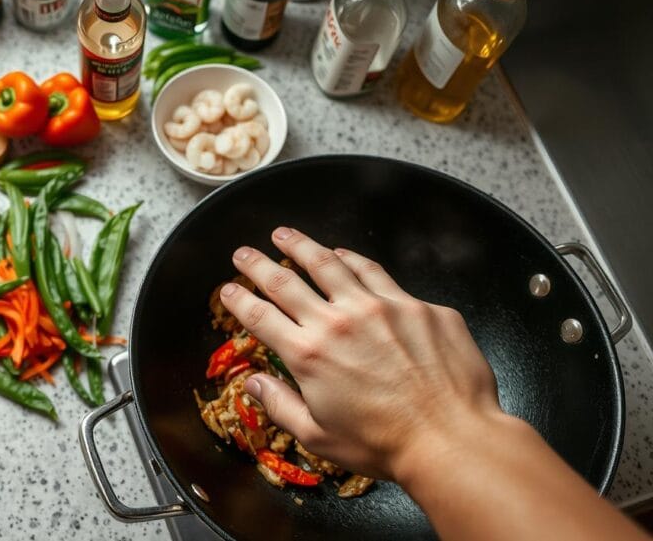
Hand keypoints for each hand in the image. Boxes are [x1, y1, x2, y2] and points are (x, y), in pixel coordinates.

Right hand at [219, 227, 507, 481]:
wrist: (451, 437)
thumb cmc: (385, 446)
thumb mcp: (319, 436)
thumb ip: (281, 405)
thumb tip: (253, 384)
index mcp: (309, 355)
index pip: (260, 317)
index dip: (239, 299)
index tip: (228, 289)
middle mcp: (338, 322)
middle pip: (286, 281)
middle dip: (258, 263)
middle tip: (244, 252)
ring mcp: (379, 307)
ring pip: (330, 264)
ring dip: (302, 246)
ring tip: (286, 235)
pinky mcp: (414, 305)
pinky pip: (375, 272)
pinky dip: (352, 258)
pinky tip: (343, 253)